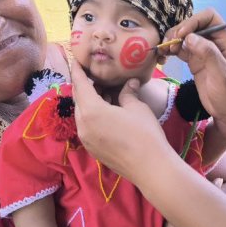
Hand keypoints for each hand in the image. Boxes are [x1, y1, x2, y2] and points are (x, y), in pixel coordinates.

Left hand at [69, 57, 175, 181]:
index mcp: (91, 111)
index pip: (79, 84)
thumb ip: (127, 93)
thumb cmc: (145, 134)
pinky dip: (92, 115)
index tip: (74, 58)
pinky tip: (106, 111)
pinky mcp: (92, 149)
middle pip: (78, 99)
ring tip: (102, 91)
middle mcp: (82, 125)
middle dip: (83, 85)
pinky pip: (86, 126)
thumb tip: (129, 82)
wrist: (150, 168)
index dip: (77, 70)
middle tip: (92, 73)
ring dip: (88, 101)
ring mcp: (86, 139)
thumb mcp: (137, 108)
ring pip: (82, 114)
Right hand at [164, 9, 225, 125]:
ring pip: (185, 37)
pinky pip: (181, 50)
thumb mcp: (223, 76)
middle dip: (180, 31)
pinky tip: (164, 56)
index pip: (210, 18)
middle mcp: (214, 43)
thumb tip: (190, 37)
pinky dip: (171, 50)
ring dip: (173, 40)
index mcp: (225, 41)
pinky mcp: (195, 63)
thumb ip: (209, 54)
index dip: (194, 21)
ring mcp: (203, 53)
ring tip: (165, 51)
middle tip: (169, 46)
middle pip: (194, 25)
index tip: (182, 35)